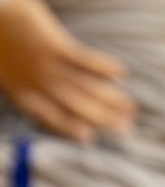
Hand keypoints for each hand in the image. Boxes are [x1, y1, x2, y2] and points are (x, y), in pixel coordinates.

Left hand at [0, 0, 134, 143]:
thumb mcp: (3, 66)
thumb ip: (23, 80)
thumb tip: (47, 87)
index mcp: (20, 90)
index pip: (51, 117)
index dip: (72, 129)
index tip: (90, 140)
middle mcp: (36, 83)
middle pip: (75, 107)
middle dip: (103, 119)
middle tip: (126, 129)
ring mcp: (47, 65)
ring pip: (85, 88)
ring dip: (111, 99)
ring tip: (131, 106)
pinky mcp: (56, 46)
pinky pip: (85, 60)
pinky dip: (104, 67)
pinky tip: (121, 73)